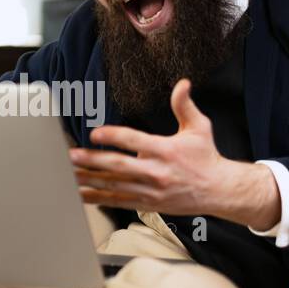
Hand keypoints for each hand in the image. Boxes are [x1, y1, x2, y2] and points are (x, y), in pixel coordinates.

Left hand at [69, 79, 281, 230]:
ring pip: (114, 186)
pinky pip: (119, 201)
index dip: (113, 136)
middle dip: (93, 161)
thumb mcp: (199, 127)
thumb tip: (183, 83)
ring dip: (90, 180)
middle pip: (119, 166)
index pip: (134, 141)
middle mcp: (156, 172)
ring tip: (70, 176)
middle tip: (72, 156)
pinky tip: (83, 195)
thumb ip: (185, 105)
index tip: (95, 134)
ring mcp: (150, 191)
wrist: (218, 190)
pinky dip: (99, 199)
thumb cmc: (206, 157)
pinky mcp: (148, 204)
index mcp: (165, 150)